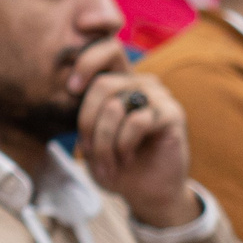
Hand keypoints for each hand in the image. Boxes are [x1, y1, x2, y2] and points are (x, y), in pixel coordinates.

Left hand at [68, 43, 196, 227]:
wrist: (145, 191)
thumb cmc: (114, 163)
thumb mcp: (89, 138)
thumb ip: (82, 113)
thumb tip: (70, 87)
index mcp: (119, 83)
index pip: (104, 51)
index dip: (85, 62)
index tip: (70, 89)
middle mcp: (140, 83)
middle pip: (102, 84)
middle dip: (87, 123)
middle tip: (88, 151)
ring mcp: (159, 96)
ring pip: (115, 105)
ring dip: (104, 141)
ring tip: (108, 162)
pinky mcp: (172, 114)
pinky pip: (136, 120)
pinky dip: (123, 144)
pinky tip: (125, 158)